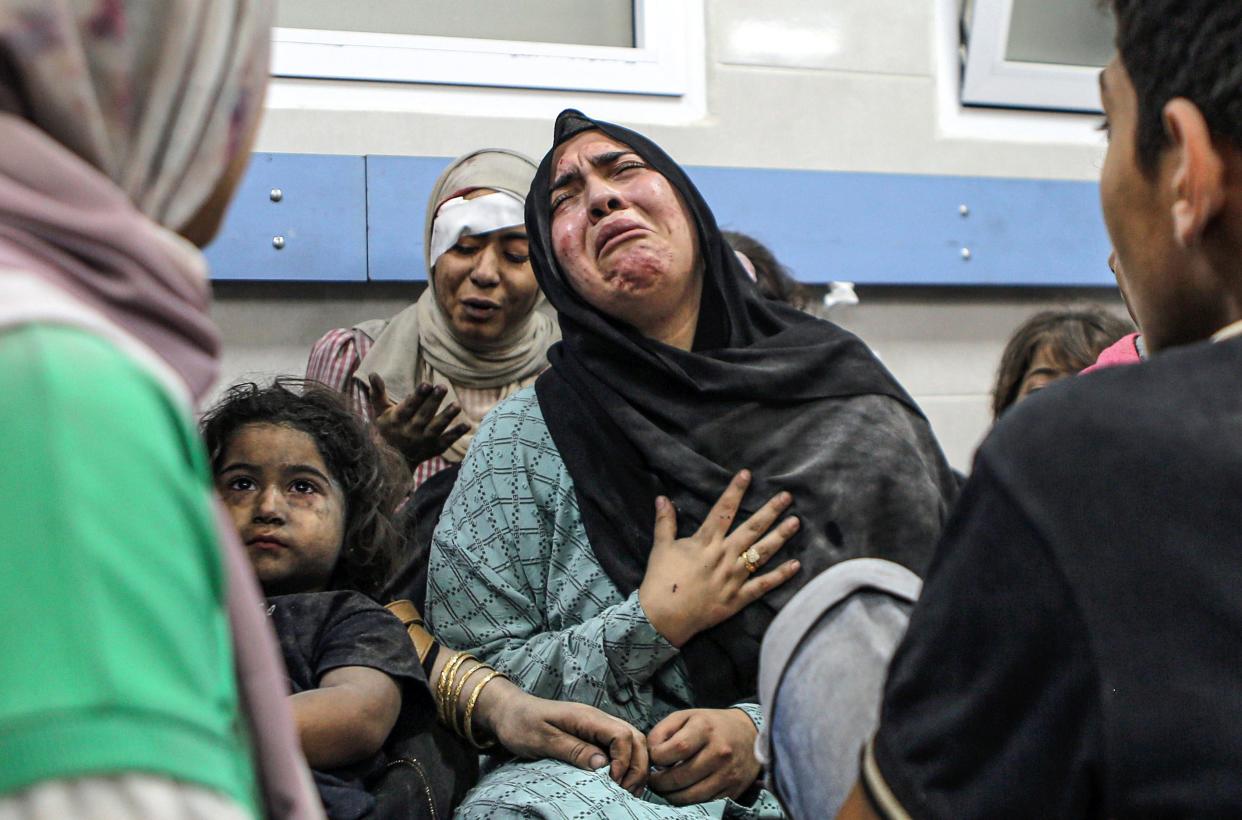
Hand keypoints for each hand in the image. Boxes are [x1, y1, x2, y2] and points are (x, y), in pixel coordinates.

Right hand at [367, 373, 468, 467]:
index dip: (418, 396)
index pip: (409, 406)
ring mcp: (424, 441)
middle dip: (433, 401)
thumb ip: (378, 393)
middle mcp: (411, 431)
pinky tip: (467, 425)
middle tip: (443, 386)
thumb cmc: (387, 430)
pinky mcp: (434, 448)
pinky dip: (456, 434)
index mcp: (398, 420)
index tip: (427, 384)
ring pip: (436, 428)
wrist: (392, 461)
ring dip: (447, 417)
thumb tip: (372, 374)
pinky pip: (446, 441)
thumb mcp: (380, 412)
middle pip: (424, 415)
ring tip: (457, 405)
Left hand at [480, 678, 648, 795]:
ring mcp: (597, 727)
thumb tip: (603, 764)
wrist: (508, 712)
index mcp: (587, 718)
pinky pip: (620, 747)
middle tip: (625, 790)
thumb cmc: (520, 724)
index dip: (624, 760)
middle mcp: (598, 719)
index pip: (622, 735)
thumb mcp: (542, 739)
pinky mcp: (593, 735)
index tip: (612, 781)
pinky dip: (627, 764)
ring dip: (635, 765)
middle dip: (637, 766)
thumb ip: (573, 749)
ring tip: (627, 790)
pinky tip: (620, 781)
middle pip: (635, 738)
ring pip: (632, 741)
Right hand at [638, 470, 800, 646]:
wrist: (663, 617)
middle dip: (770, 510)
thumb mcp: (661, 547)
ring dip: (780, 536)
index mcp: (705, 542)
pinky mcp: (738, 598)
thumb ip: (665, 522)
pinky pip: (763, 585)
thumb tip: (661, 497)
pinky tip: (796, 565)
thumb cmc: (660, 581)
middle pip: (751, 528)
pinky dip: (780, 576)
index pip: (723, 510)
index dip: (735, 491)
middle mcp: (724, 556)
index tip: (747, 475)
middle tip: (787, 497)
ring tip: (795, 522)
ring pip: (762, 553)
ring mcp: (733, 577)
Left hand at [647, 708, 760, 804]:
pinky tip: (683, 791)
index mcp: (705, 728)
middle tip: (653, 780)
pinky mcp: (733, 790)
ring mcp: (728, 773)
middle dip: (659, 782)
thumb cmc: (712, 725)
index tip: (653, 759)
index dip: (657, 758)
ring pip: (691, 795)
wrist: (749, 733)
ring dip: (671, 796)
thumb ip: (663, 730)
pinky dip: (689, 801)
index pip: (676, 749)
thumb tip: (650, 752)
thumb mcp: (686, 716)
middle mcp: (719, 751)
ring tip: (665, 788)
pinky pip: (705, 803)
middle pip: (680, 777)